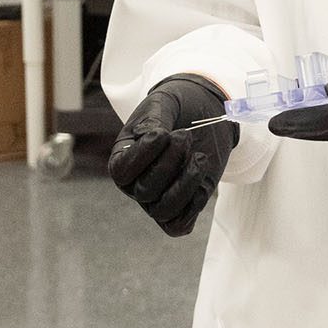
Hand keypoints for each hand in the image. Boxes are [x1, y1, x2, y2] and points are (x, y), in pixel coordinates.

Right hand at [109, 74, 237, 236]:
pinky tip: (202, 174)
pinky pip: (179, 224)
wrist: (205, 114)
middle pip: (145, 190)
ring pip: (163, 210)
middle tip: (185, 135)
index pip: (121, 171)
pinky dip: (194, 204)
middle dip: (170, 163)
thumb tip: (148, 136)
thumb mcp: (162, 103)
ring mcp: (158, 198)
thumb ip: (153, 117)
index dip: (142, 156)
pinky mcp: (182, 207)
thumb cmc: (177, 109)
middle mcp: (136, 183)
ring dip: (186, 183)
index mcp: (122, 157)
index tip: (163, 133)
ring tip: (199, 157)